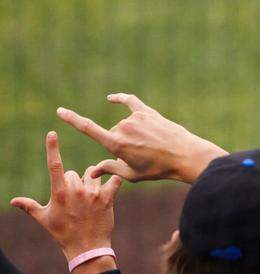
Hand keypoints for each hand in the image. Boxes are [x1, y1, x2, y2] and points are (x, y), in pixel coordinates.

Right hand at [11, 132, 122, 260]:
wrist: (86, 248)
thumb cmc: (63, 234)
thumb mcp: (44, 219)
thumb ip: (29, 206)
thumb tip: (13, 200)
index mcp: (59, 192)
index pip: (55, 165)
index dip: (52, 148)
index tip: (52, 133)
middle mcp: (76, 190)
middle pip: (74, 173)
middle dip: (73, 182)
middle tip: (75, 200)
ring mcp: (93, 193)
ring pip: (92, 174)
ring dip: (91, 181)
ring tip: (89, 198)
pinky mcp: (108, 197)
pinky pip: (114, 179)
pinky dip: (114, 179)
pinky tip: (112, 184)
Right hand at [56, 93, 225, 183]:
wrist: (185, 156)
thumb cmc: (158, 169)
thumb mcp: (131, 174)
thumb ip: (109, 169)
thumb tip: (91, 172)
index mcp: (115, 144)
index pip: (88, 128)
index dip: (72, 119)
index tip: (60, 110)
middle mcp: (123, 128)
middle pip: (113, 134)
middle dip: (123, 145)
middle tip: (144, 156)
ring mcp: (136, 118)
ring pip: (124, 125)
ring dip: (132, 135)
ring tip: (151, 147)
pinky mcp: (148, 112)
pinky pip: (130, 101)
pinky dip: (121, 99)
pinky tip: (111, 99)